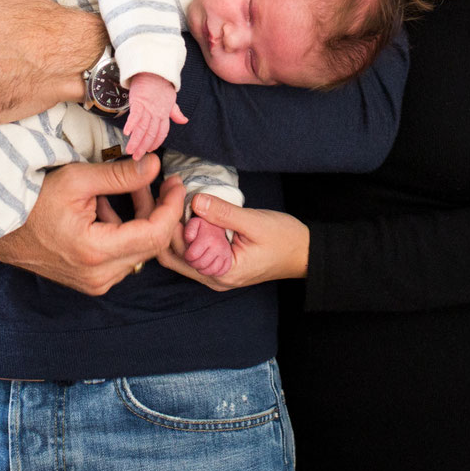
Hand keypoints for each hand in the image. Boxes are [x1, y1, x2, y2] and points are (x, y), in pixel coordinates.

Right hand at [0, 155, 186, 294]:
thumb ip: (121, 175)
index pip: (155, 234)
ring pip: (138, 251)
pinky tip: (109, 207)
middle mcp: (98, 276)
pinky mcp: (90, 282)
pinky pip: (122, 257)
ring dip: (141, 218)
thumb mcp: (77, 179)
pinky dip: (124, 231)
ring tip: (128, 187)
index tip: (176, 183)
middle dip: (158, 209)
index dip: (171, 207)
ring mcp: (94, 283)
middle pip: (150, 244)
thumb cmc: (31, 201)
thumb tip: (155, 166)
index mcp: (95, 251)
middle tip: (156, 179)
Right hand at [121, 72, 184, 159]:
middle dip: (143, 147)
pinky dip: (131, 125)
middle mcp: (157, 114)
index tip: (149, 151)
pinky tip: (127, 133)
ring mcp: (148, 108)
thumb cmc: (161, 84)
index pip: (161, 133)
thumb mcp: (171, 99)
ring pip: (142, 128)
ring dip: (136, 141)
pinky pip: (135, 116)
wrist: (154, 70)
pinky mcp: (139, 102)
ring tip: (130, 150)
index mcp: (165, 114)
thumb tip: (184, 121)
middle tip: (136, 157)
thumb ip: (175, 112)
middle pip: (150, 134)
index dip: (155, 143)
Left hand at [157, 195, 310, 290]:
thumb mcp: (255, 222)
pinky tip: (186, 211)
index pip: (182, 252)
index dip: (173, 224)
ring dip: (174, 228)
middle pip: (174, 256)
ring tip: (173, 197)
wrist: (303, 252)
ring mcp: (214, 273)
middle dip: (167, 225)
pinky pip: (192, 251)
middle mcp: (214, 278)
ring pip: (180, 254)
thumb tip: (195, 200)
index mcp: (222, 272)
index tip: (171, 195)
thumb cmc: (284, 240)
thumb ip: (224, 213)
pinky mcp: (218, 264)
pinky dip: (186, 232)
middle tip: (166, 192)